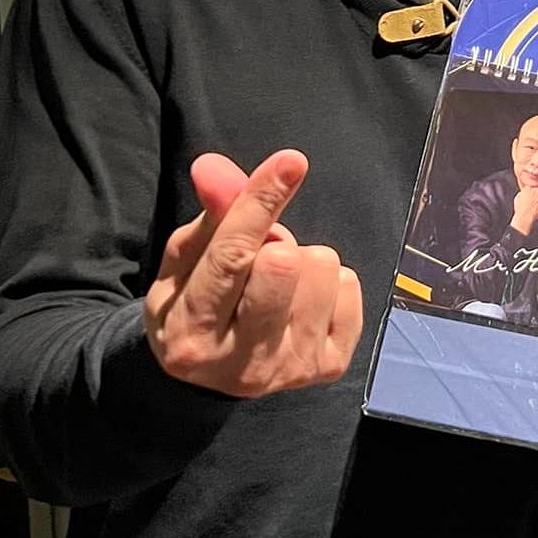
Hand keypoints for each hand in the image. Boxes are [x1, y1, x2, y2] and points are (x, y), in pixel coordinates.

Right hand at [144, 149, 362, 397]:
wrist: (216, 374)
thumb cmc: (198, 302)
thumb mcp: (186, 262)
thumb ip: (209, 214)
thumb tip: (213, 166)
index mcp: (191, 334)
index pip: (231, 256)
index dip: (261, 202)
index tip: (290, 162)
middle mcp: (240, 364)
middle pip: (285, 263)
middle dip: (278, 241)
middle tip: (261, 257)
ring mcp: (291, 368)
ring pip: (322, 267)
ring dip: (303, 260)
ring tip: (280, 282)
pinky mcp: (331, 365)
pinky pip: (350, 285)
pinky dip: (330, 281)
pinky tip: (303, 301)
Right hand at [510, 186, 537, 234]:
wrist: (525, 216)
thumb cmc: (520, 209)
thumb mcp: (517, 198)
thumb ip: (522, 193)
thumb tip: (525, 192)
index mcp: (528, 188)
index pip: (531, 189)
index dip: (530, 195)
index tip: (530, 199)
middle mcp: (535, 190)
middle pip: (537, 192)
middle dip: (535, 196)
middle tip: (532, 203)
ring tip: (534, 207)